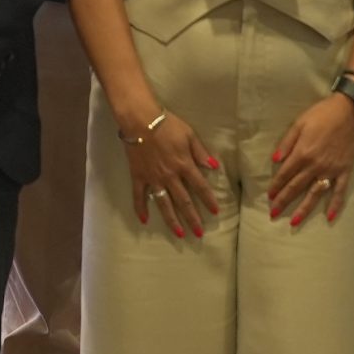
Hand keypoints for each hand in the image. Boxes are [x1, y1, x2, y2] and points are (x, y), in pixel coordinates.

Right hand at [118, 105, 219, 238]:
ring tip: (179, 234)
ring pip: (164, 204)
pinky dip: (140, 208)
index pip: (200, 187)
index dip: (208, 200)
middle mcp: (170, 176)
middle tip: (199, 234)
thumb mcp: (189, 135)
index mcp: (184, 165)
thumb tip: (214, 167)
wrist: (140, 120)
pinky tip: (144, 220)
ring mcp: (153, 178)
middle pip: (184, 201)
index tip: (215, 212)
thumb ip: (200, 152)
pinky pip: (139, 195)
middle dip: (193, 218)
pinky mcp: (138, 176)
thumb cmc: (167, 125)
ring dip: (172, 220)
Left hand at [266, 95, 353, 225]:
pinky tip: (329, 217)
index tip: (269, 196)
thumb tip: (274, 160)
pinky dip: (335, 205)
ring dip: (304, 209)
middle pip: (296, 187)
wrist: (350, 111)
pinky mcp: (345, 171)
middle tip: (273, 213)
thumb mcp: (299, 124)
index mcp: (302, 153)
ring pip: (315, 194)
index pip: (285, 174)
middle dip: (283, 201)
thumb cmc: (322, 114)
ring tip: (294, 222)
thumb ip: (286, 143)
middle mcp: (315, 165)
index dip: (276, 186)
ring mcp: (331, 170)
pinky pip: (340, 191)